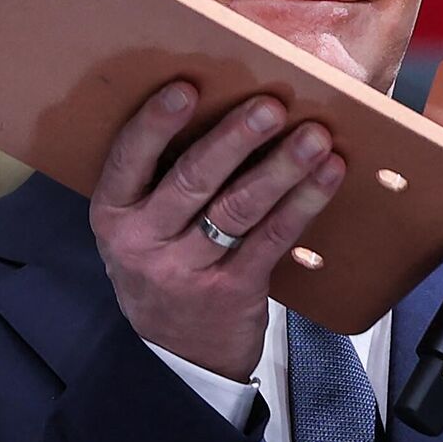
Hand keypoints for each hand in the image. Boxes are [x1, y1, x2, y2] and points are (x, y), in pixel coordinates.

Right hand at [90, 82, 345, 380]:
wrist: (179, 354)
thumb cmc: (163, 265)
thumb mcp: (140, 226)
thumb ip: (161, 177)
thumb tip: (223, 103)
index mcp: (113, 214)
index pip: (128, 160)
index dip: (156, 124)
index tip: (187, 87)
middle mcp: (143, 241)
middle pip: (192, 180)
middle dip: (235, 139)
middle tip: (271, 106)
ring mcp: (188, 269)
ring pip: (238, 208)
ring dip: (282, 168)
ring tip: (315, 136)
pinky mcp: (234, 290)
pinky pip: (273, 238)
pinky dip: (305, 202)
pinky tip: (329, 174)